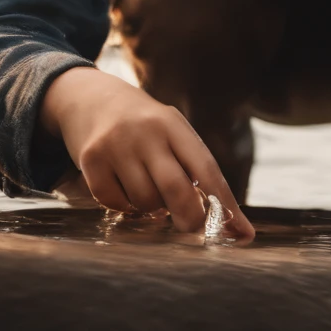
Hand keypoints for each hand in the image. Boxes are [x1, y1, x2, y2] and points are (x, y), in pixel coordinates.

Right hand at [41, 68, 254, 239]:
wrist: (90, 97)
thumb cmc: (144, 126)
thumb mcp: (171, 131)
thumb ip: (198, 170)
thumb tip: (236, 227)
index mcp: (174, 124)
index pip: (207, 168)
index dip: (225, 204)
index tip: (240, 233)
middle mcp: (146, 131)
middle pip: (176, 189)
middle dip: (190, 219)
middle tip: (190, 228)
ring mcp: (116, 144)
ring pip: (145, 201)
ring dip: (152, 209)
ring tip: (148, 191)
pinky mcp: (91, 159)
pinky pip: (114, 202)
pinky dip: (123, 206)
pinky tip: (123, 189)